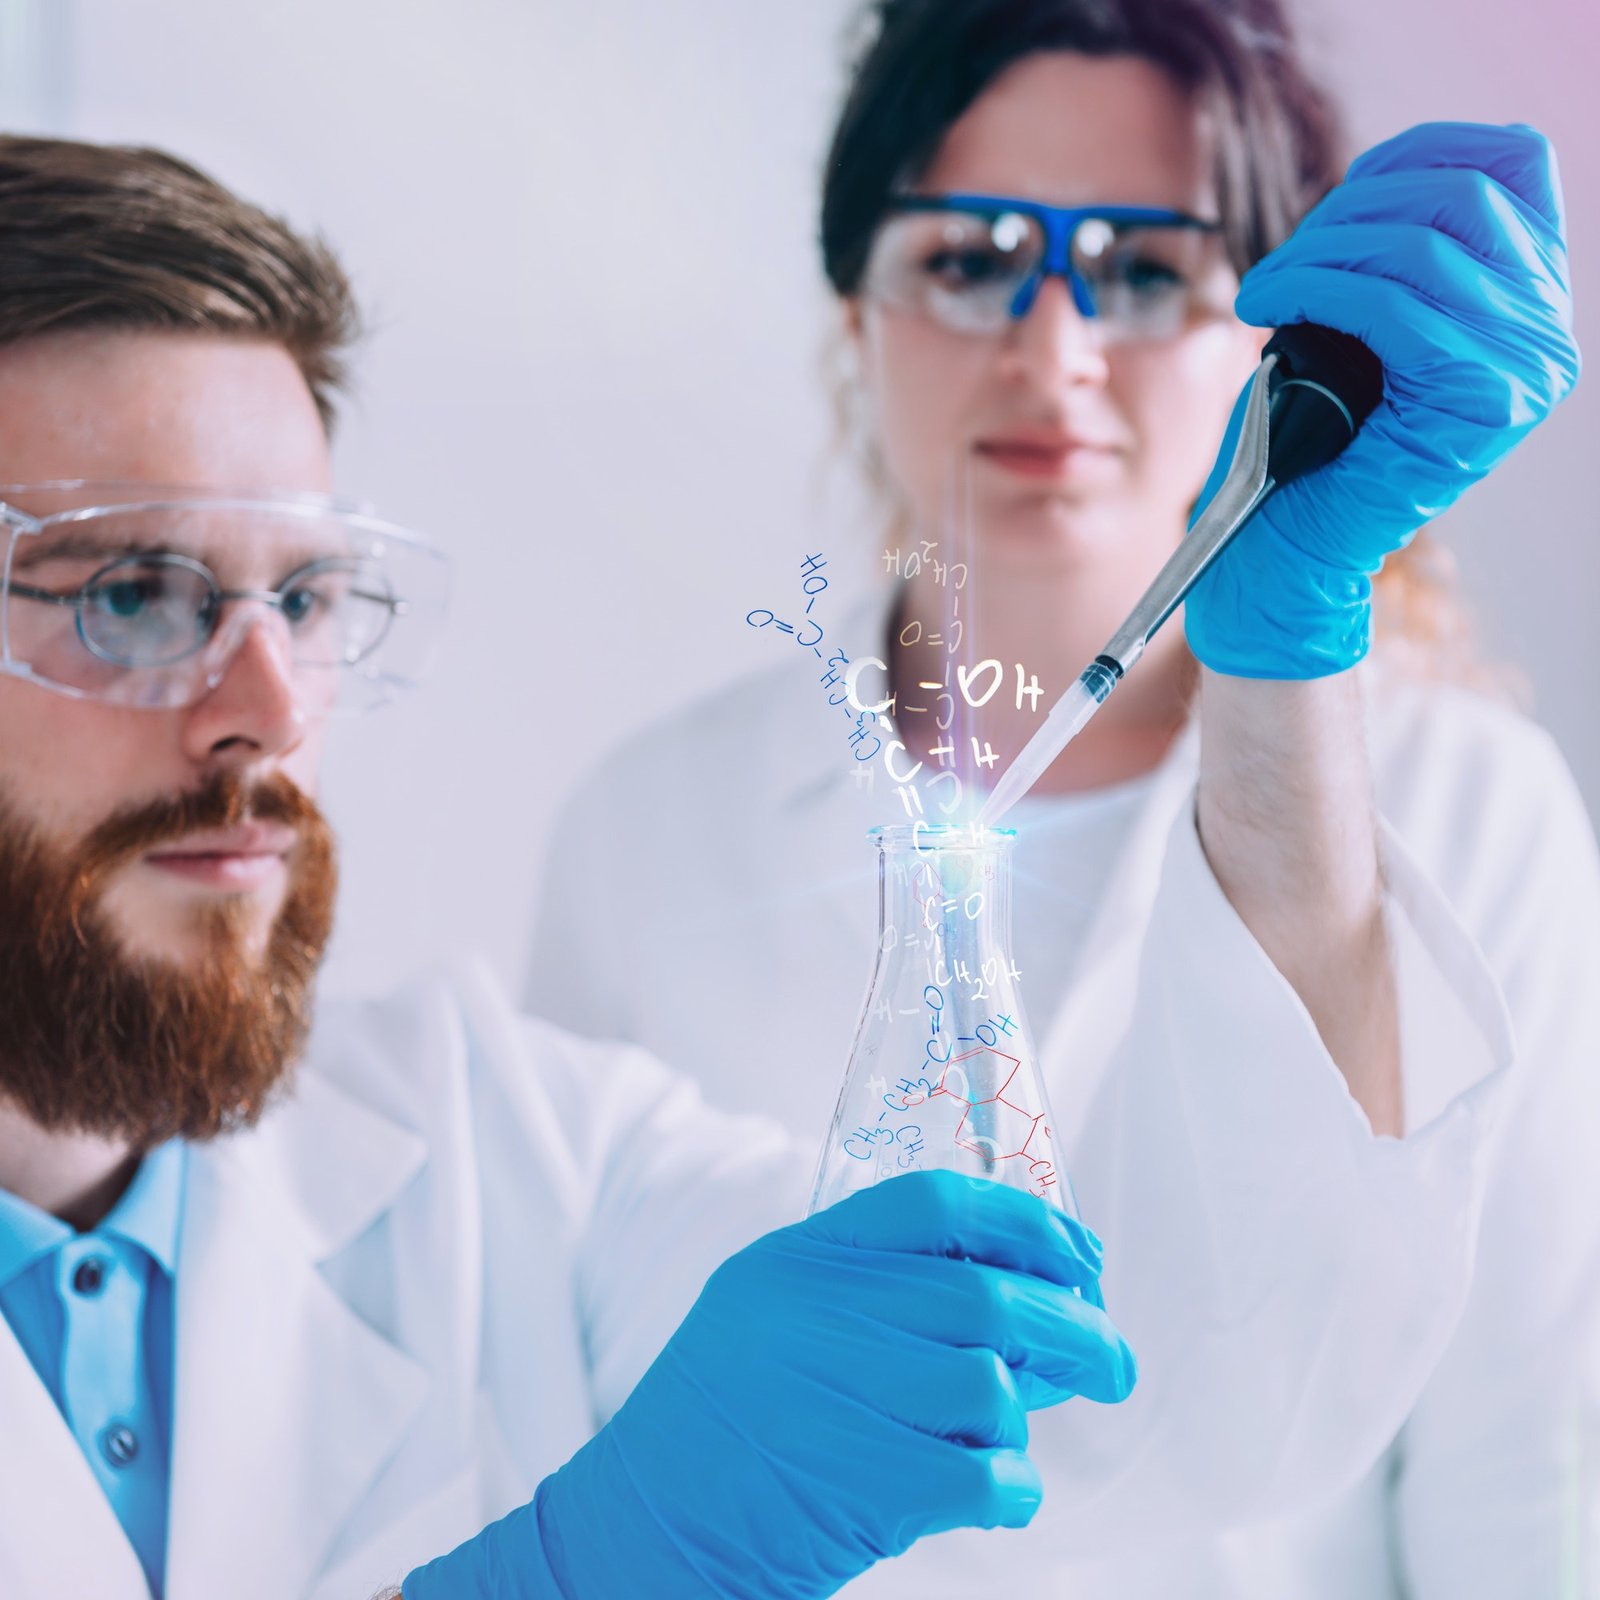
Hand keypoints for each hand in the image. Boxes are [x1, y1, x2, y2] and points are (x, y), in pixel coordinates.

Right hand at [404, 1172, 1134, 1598]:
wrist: (642, 1529)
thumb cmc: (725, 1423)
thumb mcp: (775, 1315)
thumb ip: (878, 1292)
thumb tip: (1030, 1298)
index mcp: (799, 1259)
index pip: (938, 1202)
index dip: (1028, 1221)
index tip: (1081, 1255)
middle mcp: (817, 1311)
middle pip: (987, 1294)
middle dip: (1076, 1325)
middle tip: (1113, 1358)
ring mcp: (836, 1396)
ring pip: (991, 1386)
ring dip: (1028, 1418)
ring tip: (1015, 1439)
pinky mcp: (860, 1487)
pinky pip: (985, 1475)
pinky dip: (1013, 1488)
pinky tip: (997, 1494)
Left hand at [1186, 122, 1579, 678]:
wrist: (1288, 548)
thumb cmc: (1306, 442)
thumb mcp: (1359, 325)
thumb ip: (1393, 252)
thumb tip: (1378, 178)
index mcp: (1529, 302)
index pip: (1514, 161)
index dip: (1420, 150)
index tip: (1339, 193)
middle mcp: (1545, 333)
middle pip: (1462, 193)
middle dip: (1352, 207)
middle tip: (1283, 260)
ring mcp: (1523, 369)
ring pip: (1421, 243)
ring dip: (1320, 250)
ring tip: (1265, 289)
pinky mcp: (1479, 401)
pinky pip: (1393, 303)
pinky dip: (1315, 287)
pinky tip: (1267, 306)